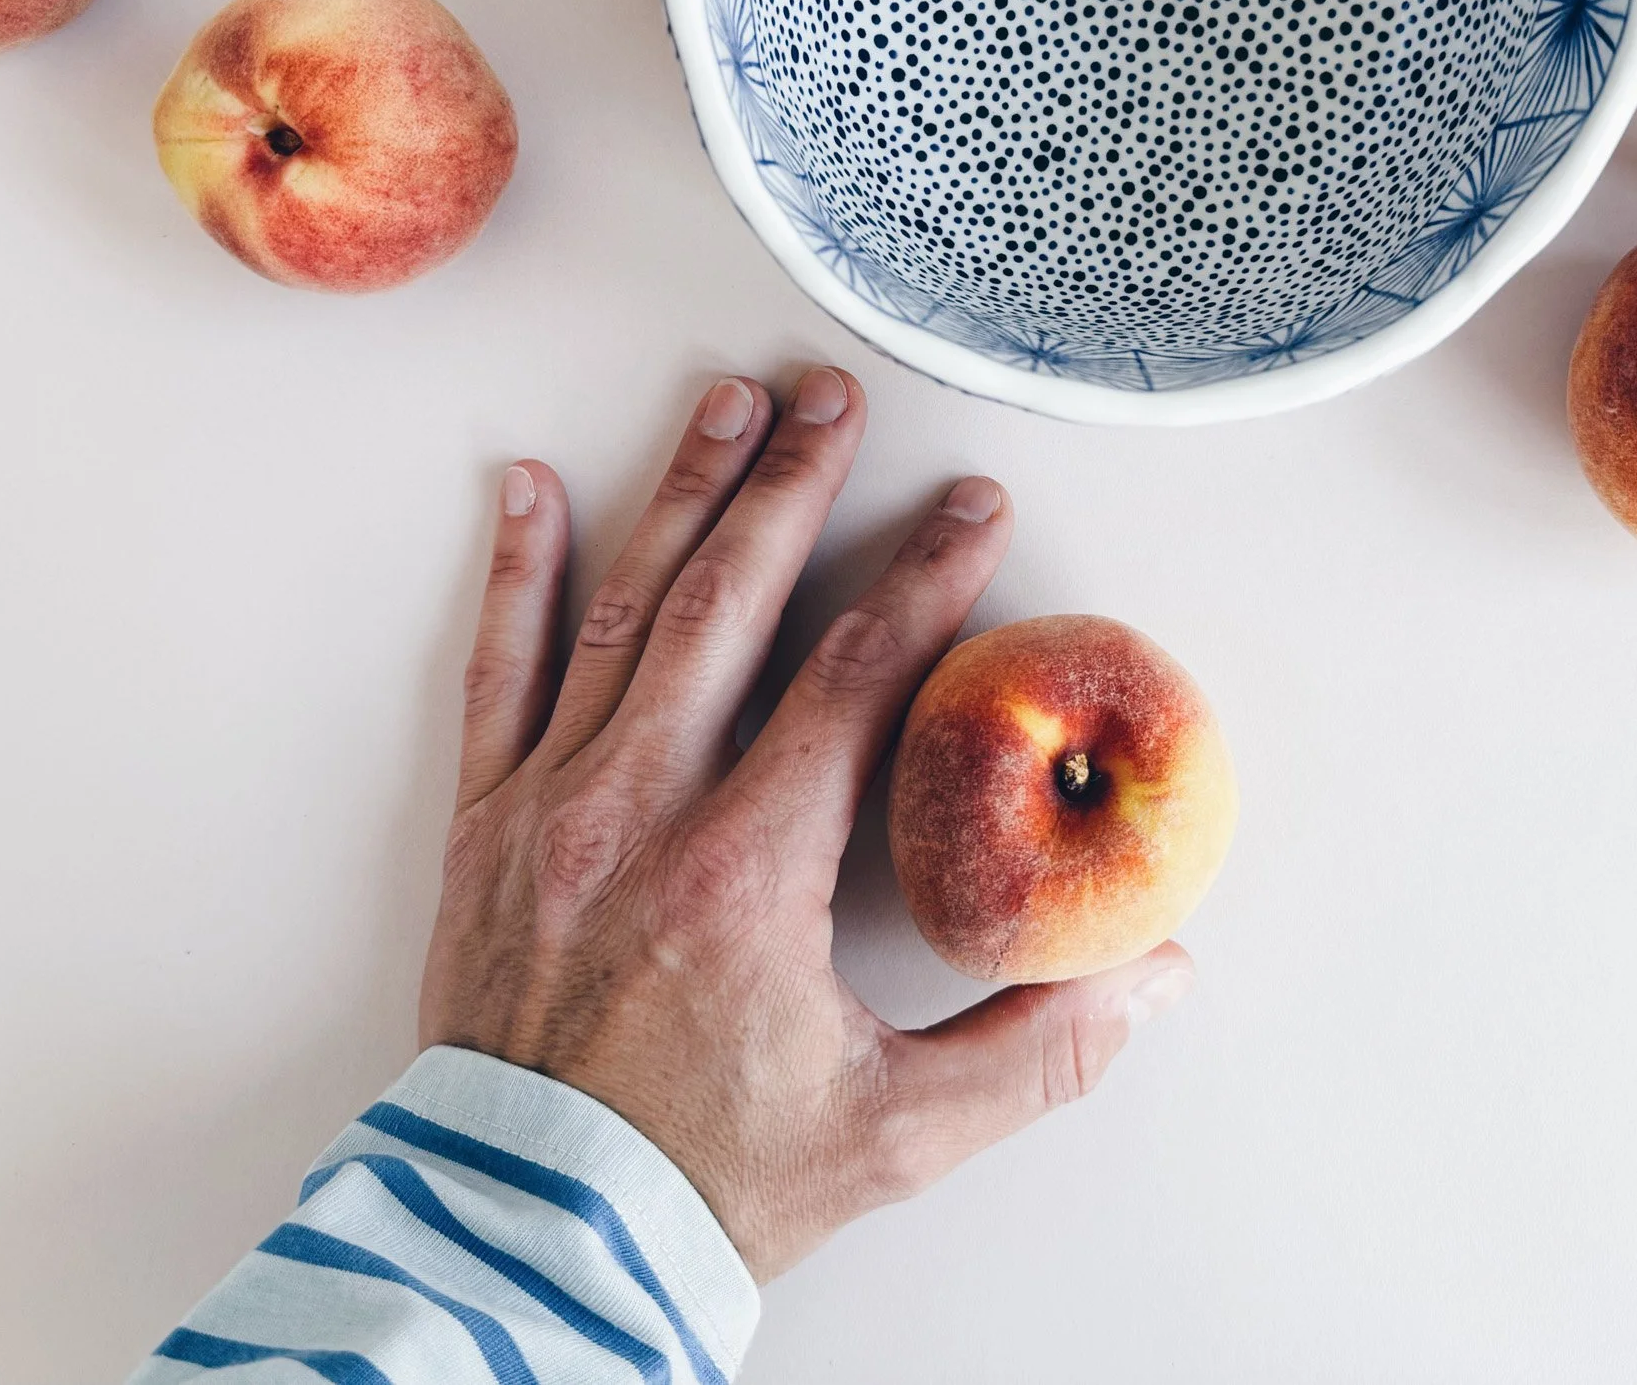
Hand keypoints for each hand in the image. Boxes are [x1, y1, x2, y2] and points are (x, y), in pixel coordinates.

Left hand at [419, 367, 1193, 1279]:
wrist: (533, 1239)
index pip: (857, 677)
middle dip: (795, 488)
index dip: (927, 579)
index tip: (971, 510)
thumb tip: (1155, 975)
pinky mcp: (481, 828)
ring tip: (725, 404)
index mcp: (746, 870)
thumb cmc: (706, 1182)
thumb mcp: (898, 1130)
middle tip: (835, 397)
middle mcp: (639, 810)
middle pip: (730, 603)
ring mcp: (548, 807)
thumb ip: (1038, 1046)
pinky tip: (532, 490)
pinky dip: (516, 575)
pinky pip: (496, 673)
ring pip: (620, 612)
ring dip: (679, 496)